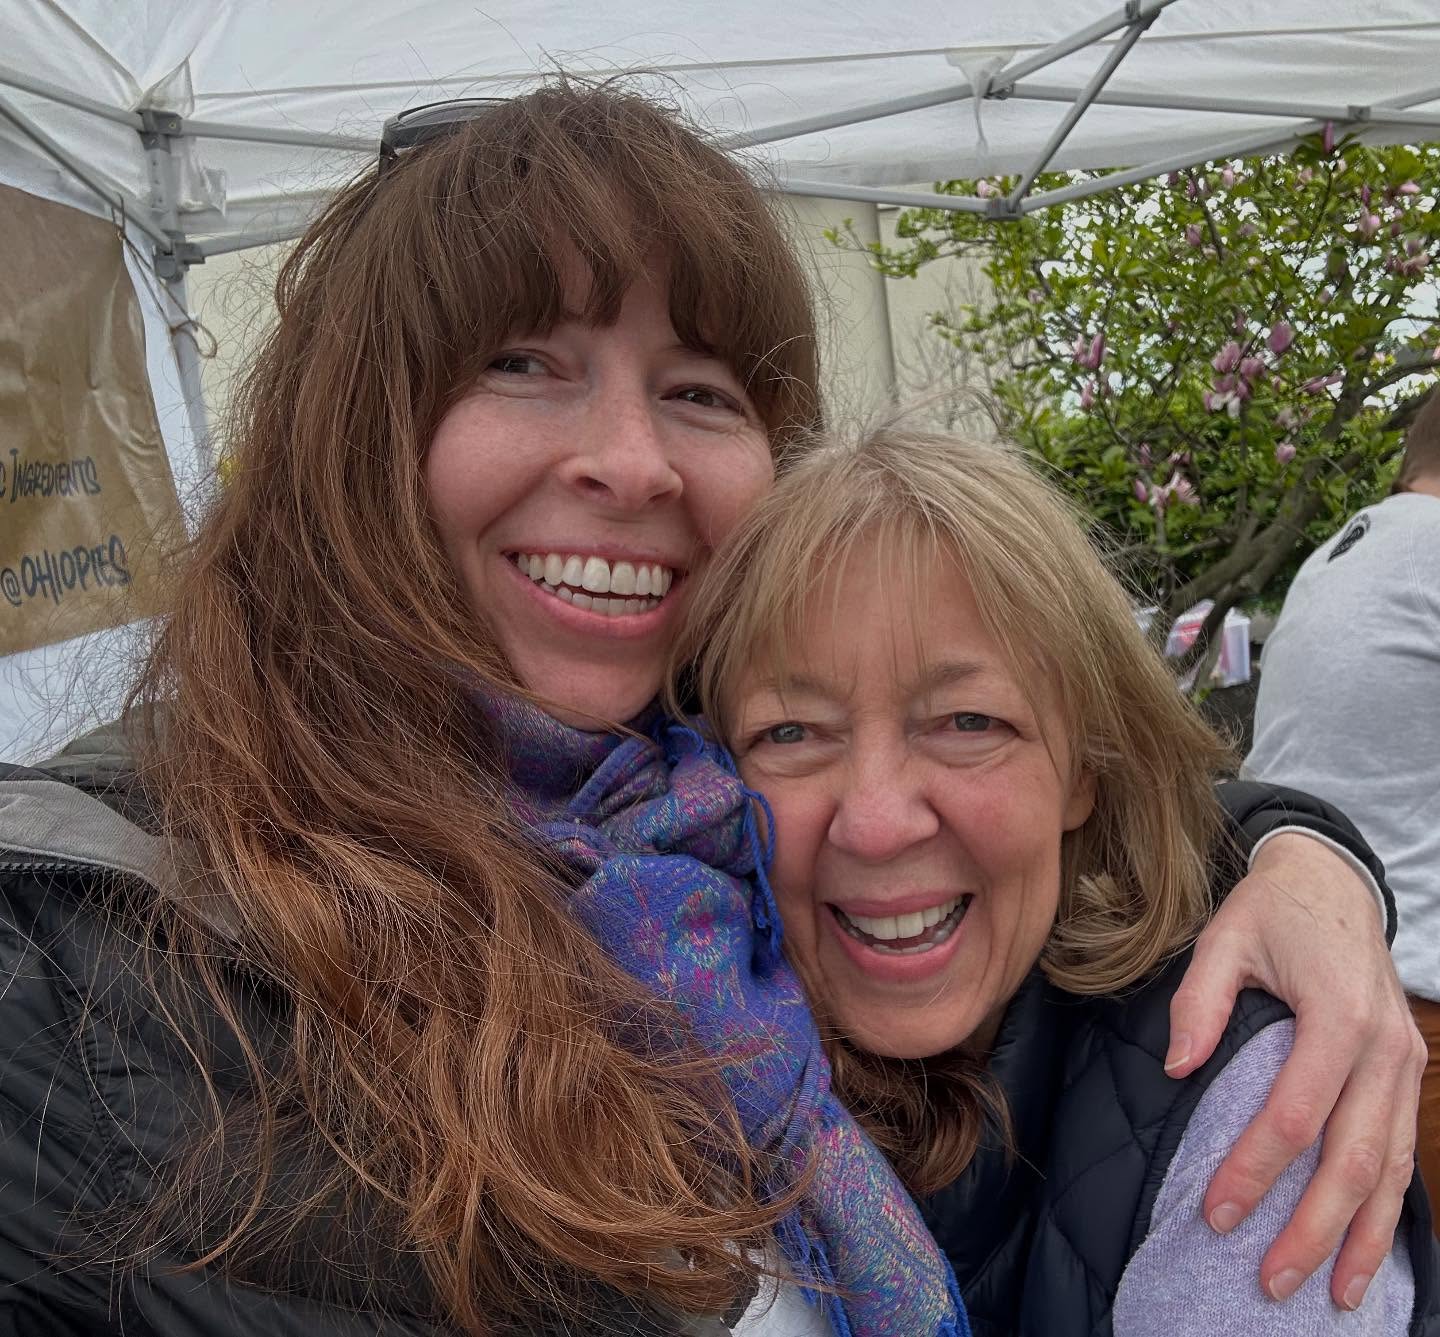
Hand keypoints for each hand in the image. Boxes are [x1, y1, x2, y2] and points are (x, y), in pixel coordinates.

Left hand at [1165, 833, 1423, 1308]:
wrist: (1332, 878)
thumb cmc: (1270, 911)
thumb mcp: (1223, 939)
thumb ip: (1198, 1002)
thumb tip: (1177, 1069)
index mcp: (1337, 1015)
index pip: (1295, 1114)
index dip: (1255, 1169)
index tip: (1215, 1212)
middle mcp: (1383, 1047)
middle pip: (1352, 1157)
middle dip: (1313, 1227)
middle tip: (1271, 1279)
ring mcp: (1405, 1060)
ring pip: (1391, 1165)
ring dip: (1364, 1234)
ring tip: (1334, 1294)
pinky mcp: (1408, 1067)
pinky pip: (1402, 1147)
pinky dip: (1390, 1204)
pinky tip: (1369, 1246)